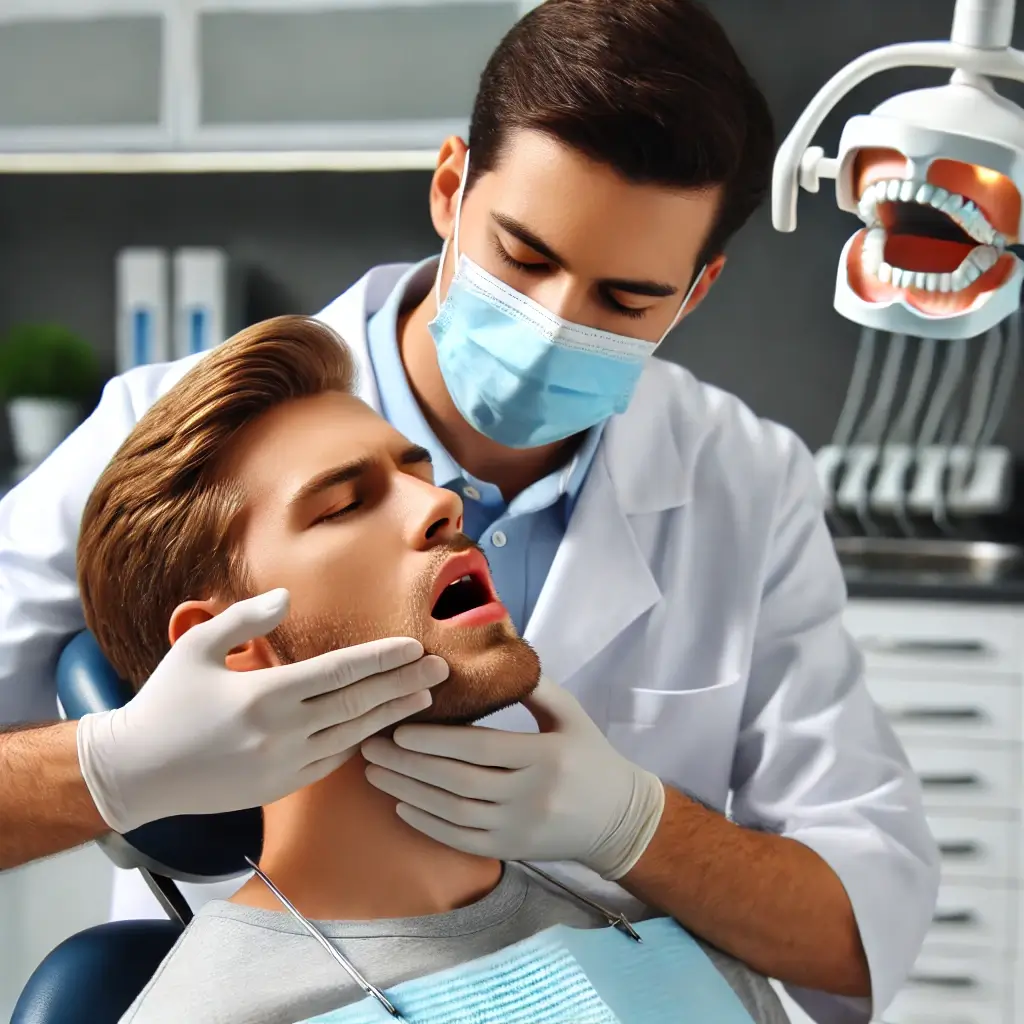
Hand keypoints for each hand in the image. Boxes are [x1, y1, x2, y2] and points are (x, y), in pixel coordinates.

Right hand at [77, 589, 448, 832]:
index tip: (414, 647)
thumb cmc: (166, 703)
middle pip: (359, 704)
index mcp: (264, 695)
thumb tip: (288, 597)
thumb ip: (246, 619)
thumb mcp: (197, 648)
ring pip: (354, 735)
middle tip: (441, 669)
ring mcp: (285, 765)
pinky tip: (384, 726)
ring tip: (425, 696)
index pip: (340, 672)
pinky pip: (335, 760)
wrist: (137, 773)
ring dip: (393, 714)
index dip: (381, 658)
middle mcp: (282, 733)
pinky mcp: (283, 786)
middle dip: (405, 684)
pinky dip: (363, 741)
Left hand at [361, 677, 664, 879]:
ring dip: (409, 792)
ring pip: (453, 812)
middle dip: (409, 764)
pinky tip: (402, 804)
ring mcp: (519, 828)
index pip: (480, 748)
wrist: (618, 818)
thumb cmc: (590, 755)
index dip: (436, 740)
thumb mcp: (570, 713)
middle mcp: (531, 796)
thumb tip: (489, 653)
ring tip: (376, 772)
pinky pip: (460, 840)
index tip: (400, 726)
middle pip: (458, 781)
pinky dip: (427, 824)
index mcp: (545, 757)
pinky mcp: (511, 850)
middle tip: (372, 745)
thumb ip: (530, 686)